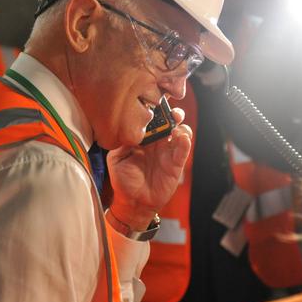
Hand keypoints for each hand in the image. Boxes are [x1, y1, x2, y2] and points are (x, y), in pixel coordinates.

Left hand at [106, 107, 191, 229]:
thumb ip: (122, 142)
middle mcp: (156, 142)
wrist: (133, 202)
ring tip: (175, 123)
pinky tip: (181, 138)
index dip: (154, 110)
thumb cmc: (124, 179)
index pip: (151, 120)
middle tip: (169, 109)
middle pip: (168, 122)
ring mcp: (167, 152)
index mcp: (142, 138)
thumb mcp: (117, 157)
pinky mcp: (175, 164)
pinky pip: (183, 151)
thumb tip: (125, 127)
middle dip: (171, 112)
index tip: (154, 99)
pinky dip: (185, 142)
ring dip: (180, 125)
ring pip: (180, 132)